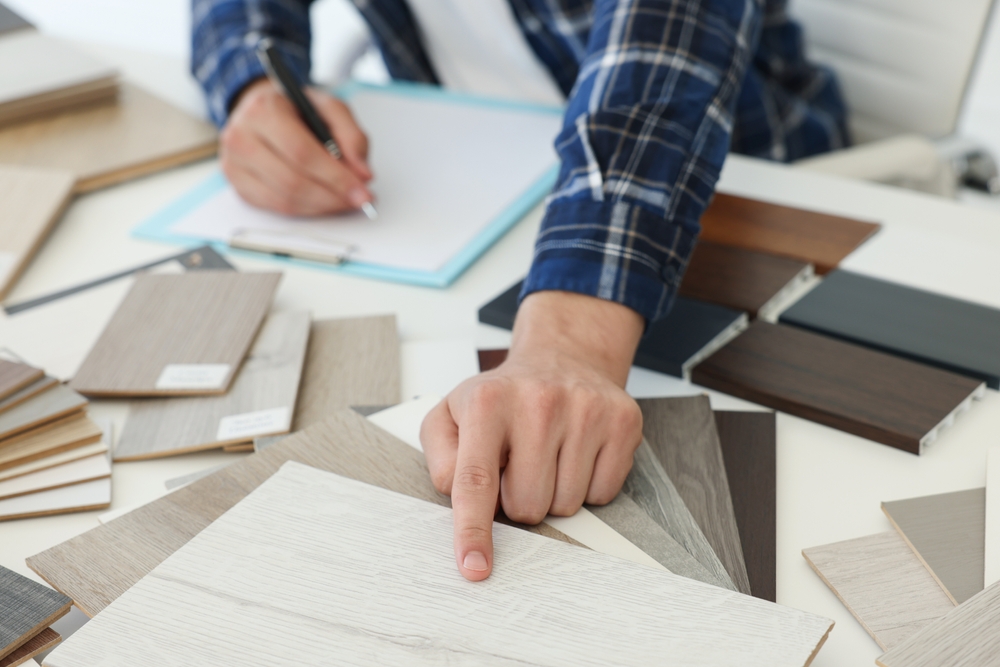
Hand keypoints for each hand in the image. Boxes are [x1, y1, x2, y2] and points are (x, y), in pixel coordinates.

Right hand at [219, 78, 372, 215]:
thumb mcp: (330, 108)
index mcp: (264, 111)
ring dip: (322, 207)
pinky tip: (324, 203)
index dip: (335, 177)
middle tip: (358, 200)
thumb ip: (352, 136)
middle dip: (332, 196)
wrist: (261, 110)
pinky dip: (306, 210)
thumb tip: (363, 174)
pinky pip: (276, 207)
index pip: (301, 152)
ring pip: (284, 199)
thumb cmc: (296, 110)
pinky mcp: (238, 185)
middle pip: (292, 181)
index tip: (363, 190)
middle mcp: (241, 137)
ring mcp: (235, 164)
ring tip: (345, 202)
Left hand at [421, 291, 644, 580]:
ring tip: (548, 453)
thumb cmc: (503, 397)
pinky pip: (602, 494)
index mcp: (487, 402)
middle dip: (518, 500)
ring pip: (566, 506)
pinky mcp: (622, 421)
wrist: (563, 356)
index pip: (475, 480)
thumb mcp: (452, 415)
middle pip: (526, 506)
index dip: (473, 530)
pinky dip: (586, 485)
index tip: (475, 567)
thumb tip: (457, 496)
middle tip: (518, 465)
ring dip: (553, 493)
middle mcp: (538, 401)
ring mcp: (586, 410)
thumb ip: (442, 459)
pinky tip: (576, 452)